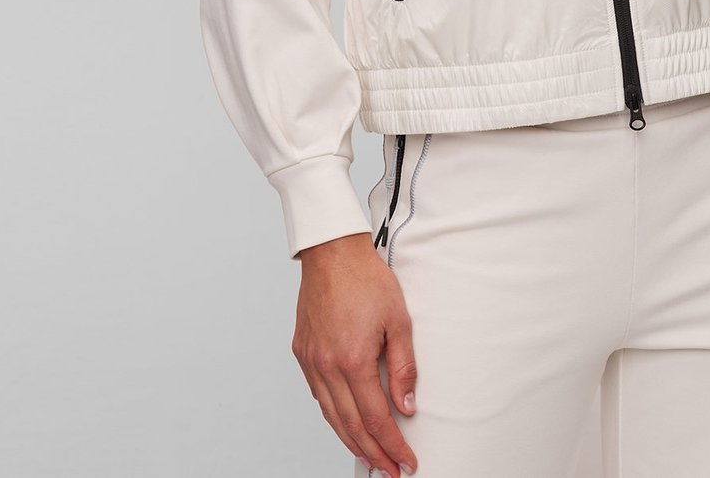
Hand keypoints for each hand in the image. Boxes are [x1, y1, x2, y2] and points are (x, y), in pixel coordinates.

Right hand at [292, 233, 419, 474]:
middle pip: (351, 425)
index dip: (392, 445)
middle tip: (391, 471)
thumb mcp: (399, 319)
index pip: (375, 418)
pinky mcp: (303, 353)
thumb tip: (406, 406)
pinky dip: (334, 416)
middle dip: (374, 453)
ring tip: (370, 458)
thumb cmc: (367, 279)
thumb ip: (404, 366)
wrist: (332, 252)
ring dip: (352, 441)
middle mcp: (327, 366)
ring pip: (331, 416)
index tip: (406, 462)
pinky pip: (319, 396)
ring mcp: (311, 361)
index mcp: (353, 359)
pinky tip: (346, 424)